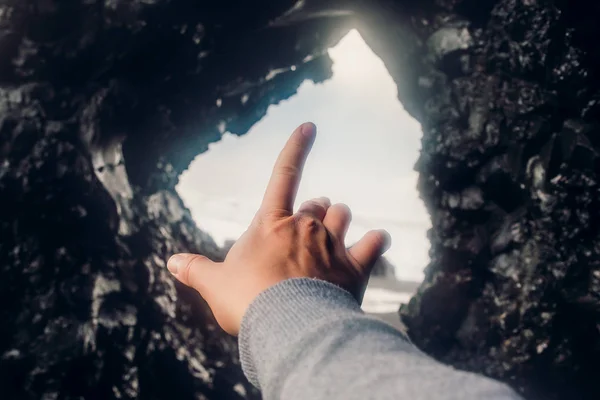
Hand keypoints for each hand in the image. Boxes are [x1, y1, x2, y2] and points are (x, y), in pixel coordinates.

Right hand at [167, 122, 390, 334]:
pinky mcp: (354, 268)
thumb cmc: (248, 301)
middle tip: (307, 222)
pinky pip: (373, 243)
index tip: (310, 126)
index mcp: (272, 223)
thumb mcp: (215, 285)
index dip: (296, 148)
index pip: (284, 175)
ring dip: (338, 220)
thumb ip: (194, 269)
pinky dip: (375, 241)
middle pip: (316, 204)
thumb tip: (170, 262)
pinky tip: (376, 241)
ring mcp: (332, 246)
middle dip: (312, 209)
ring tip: (335, 229)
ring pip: (342, 216)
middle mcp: (306, 227)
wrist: (289, 328)